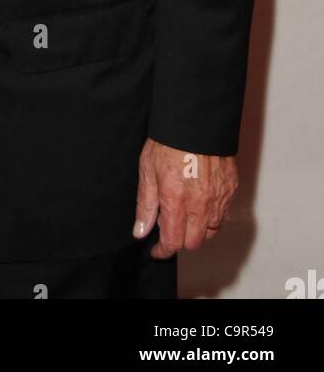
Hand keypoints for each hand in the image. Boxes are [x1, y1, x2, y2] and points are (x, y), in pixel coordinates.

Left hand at [133, 137, 237, 256]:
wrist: (195, 120)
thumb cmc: (169, 142)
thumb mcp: (147, 170)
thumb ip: (145, 204)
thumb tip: (140, 231)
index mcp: (176, 202)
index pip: (172, 242)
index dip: (162, 250)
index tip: (157, 250)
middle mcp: (200, 205)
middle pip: (193, 242)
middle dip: (179, 239)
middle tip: (169, 223)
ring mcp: (218, 199)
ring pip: (211, 232)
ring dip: (197, 229)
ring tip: (185, 212)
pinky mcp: (230, 189)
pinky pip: (222, 214)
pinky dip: (211, 215)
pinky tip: (200, 201)